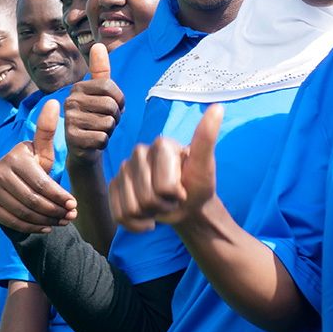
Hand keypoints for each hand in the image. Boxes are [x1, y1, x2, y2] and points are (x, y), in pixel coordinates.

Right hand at [0, 100, 76, 232]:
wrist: (11, 180)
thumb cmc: (33, 165)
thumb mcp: (42, 150)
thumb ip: (48, 130)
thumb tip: (54, 101)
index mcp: (15, 157)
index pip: (41, 184)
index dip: (60, 196)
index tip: (74, 204)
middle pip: (33, 201)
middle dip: (56, 211)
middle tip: (71, 216)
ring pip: (24, 213)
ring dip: (47, 221)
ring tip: (62, 221)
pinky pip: (13, 222)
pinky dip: (33, 228)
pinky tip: (46, 227)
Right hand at [64, 44, 124, 164]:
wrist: (83, 148)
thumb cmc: (96, 117)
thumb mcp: (100, 93)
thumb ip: (100, 71)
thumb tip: (98, 45)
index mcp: (78, 88)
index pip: (110, 87)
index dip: (120, 100)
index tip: (114, 107)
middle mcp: (70, 101)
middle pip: (111, 105)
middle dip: (115, 117)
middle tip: (106, 122)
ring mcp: (69, 120)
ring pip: (109, 123)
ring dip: (110, 131)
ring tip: (99, 131)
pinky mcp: (72, 139)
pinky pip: (103, 138)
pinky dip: (104, 142)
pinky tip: (94, 142)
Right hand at [109, 103, 223, 232]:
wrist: (188, 205)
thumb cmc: (198, 185)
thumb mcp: (205, 165)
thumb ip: (206, 138)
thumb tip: (218, 107)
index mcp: (160, 145)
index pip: (164, 187)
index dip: (175, 196)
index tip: (183, 190)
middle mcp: (139, 152)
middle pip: (146, 199)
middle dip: (163, 207)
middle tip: (173, 199)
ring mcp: (124, 168)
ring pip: (131, 208)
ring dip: (150, 215)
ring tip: (160, 205)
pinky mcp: (114, 185)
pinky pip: (118, 214)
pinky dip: (135, 225)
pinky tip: (147, 218)